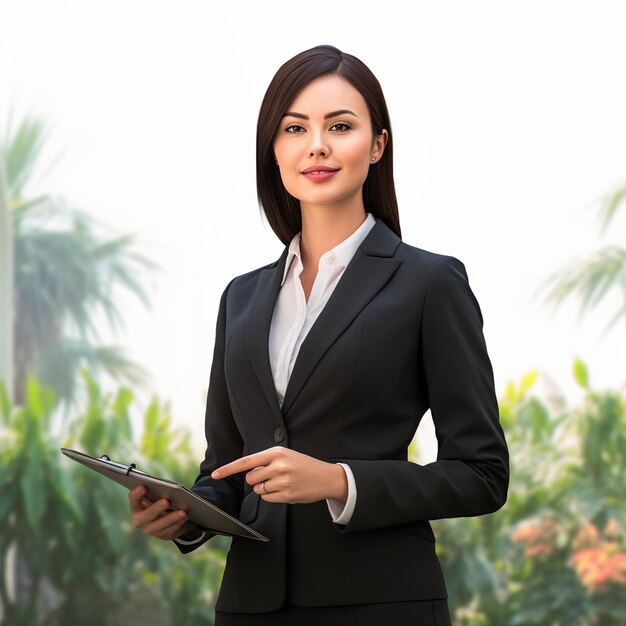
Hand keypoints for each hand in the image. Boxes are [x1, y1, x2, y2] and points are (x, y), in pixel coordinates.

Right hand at [128, 485, 195, 540]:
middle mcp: (140, 521)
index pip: (133, 500)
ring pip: (163, 524)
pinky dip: (180, 522)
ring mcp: (152, 530)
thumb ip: (156, 492)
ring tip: (183, 512)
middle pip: (148, 515)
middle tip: (166, 501)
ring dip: (173, 517)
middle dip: (157, 508)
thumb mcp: (155, 496)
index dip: (137, 494)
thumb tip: (166, 488)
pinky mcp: (164, 536)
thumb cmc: (158, 501)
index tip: (143, 486)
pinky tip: (186, 516)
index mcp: (136, 508)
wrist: (166, 519)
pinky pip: (172, 529)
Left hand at [211, 446, 347, 504]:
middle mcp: (278, 465)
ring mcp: (283, 481)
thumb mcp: (286, 455)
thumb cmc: (302, 465)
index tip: (215, 475)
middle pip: (250, 478)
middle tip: (271, 476)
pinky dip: (271, 496)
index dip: (229, 469)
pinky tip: (284, 490)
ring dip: (264, 488)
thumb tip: (247, 474)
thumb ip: (266, 461)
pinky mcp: (287, 494)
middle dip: (255, 480)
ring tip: (280, 482)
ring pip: (258, 489)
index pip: (246, 461)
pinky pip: (267, 498)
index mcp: (276, 452)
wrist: (326, 476)